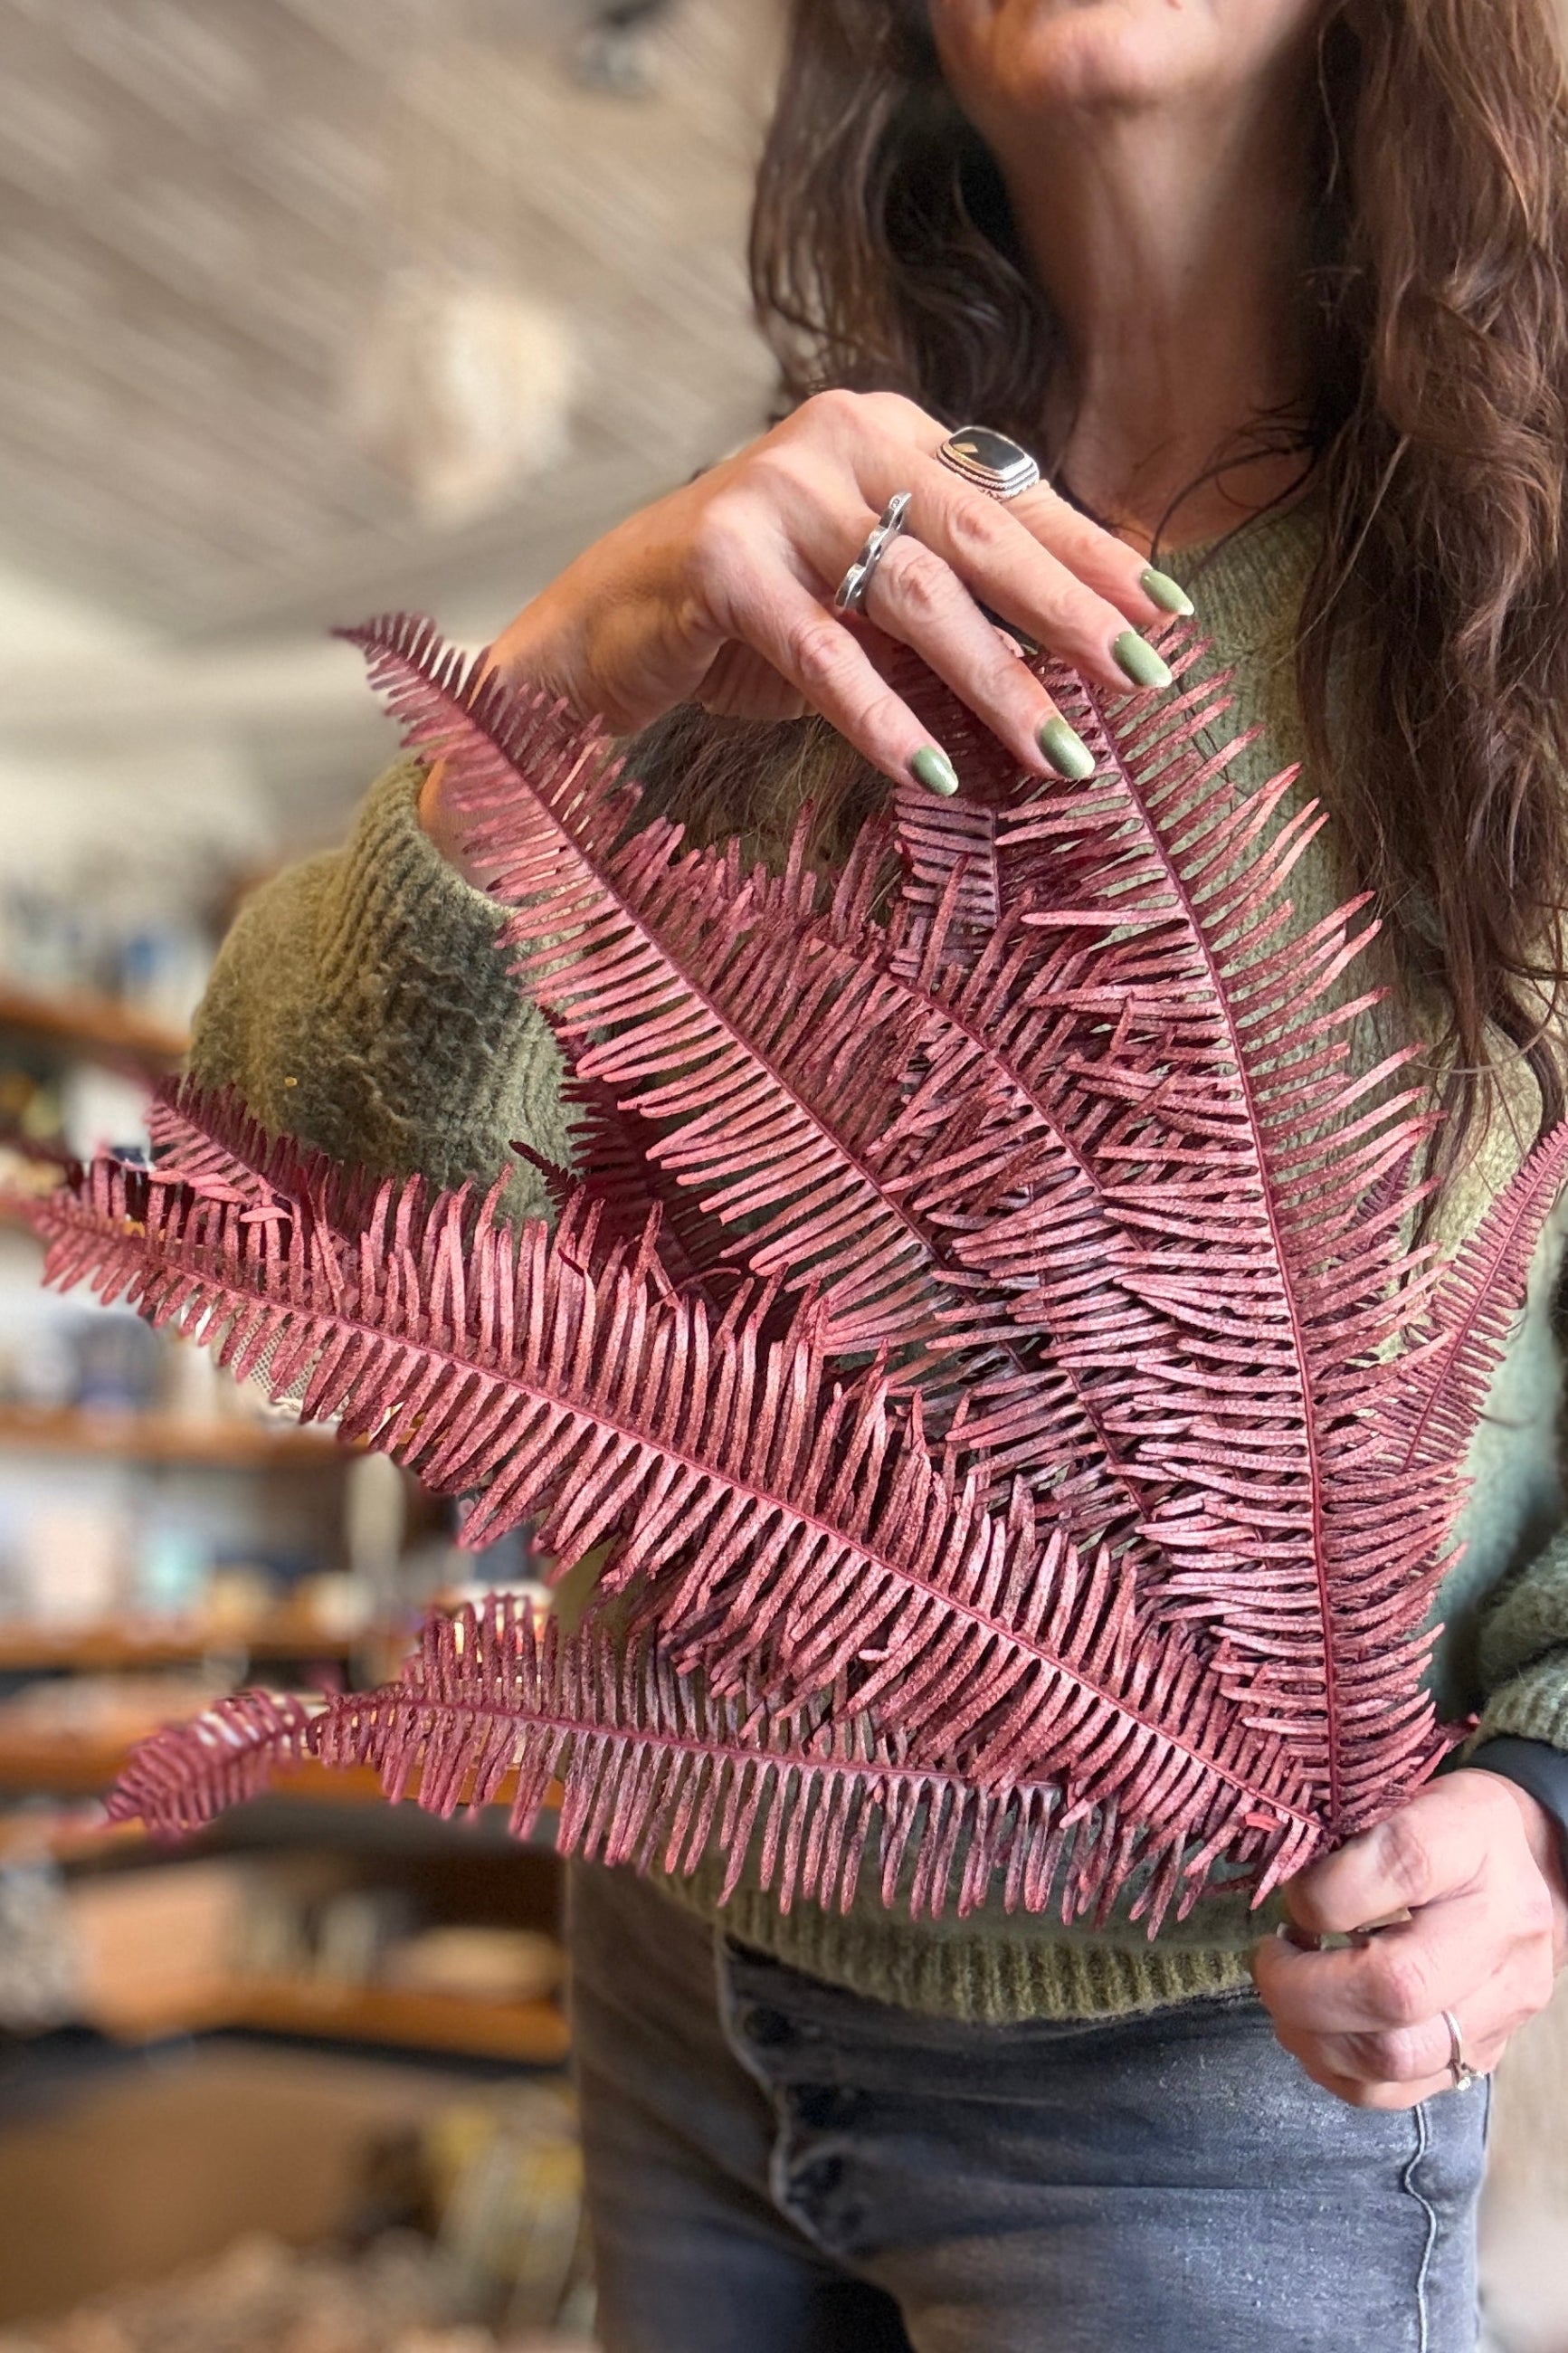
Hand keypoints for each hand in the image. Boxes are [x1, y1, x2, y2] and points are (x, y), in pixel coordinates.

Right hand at [421, 389, 1184, 868]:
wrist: (596, 633)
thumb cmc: (745, 621)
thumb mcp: (864, 600)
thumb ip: (954, 603)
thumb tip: (1081, 655)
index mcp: (884, 431)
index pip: (1015, 495)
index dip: (1099, 558)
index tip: (1174, 620)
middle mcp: (836, 441)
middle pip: (983, 534)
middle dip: (1072, 616)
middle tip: (1145, 684)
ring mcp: (773, 493)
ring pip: (916, 596)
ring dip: (996, 684)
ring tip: (1059, 755)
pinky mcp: (718, 562)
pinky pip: (822, 652)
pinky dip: (881, 716)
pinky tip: (935, 769)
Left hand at [1252, 1770, 1567, 2109]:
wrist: (1534, 1866)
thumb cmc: (1446, 1826)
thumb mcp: (1401, 1795)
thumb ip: (1340, 1829)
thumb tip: (1272, 1875)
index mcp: (1473, 1841)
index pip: (1400, 1865)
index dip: (1323, 1890)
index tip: (1292, 1893)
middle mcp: (1500, 1927)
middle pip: (1395, 1988)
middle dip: (1301, 1987)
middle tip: (1271, 1959)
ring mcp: (1502, 2001)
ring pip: (1394, 2057)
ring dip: (1312, 2035)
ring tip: (1288, 1996)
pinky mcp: (1488, 2052)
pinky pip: (1398, 2093)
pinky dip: (1337, 2070)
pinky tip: (1315, 2031)